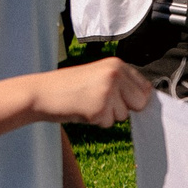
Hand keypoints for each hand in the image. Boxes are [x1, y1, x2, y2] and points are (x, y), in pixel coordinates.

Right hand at [33, 57, 153, 126]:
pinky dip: (96, 122)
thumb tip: (146, 99)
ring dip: (107, 115)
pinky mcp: (100, 107)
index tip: (121, 100)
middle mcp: (115, 74)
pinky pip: (108, 123)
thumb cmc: (68, 87)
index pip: (144, 87)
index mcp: (116, 64)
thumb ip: (120, 84)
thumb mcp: (97, 76)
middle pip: (140, 102)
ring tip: (87, 103)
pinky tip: (82, 110)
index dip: (134, 98)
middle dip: (124, 108)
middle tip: (100, 102)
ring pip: (123, 115)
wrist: (41, 93)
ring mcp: (108, 90)